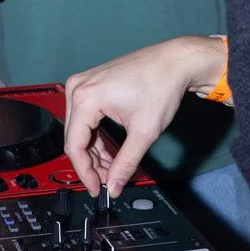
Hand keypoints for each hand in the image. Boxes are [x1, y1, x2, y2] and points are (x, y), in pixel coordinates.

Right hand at [63, 36, 225, 197]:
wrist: (175, 61)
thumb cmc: (161, 85)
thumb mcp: (144, 132)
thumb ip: (126, 163)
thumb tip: (114, 185)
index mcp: (85, 98)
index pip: (74, 146)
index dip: (85, 173)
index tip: (97, 189)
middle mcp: (78, 88)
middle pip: (74, 138)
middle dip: (91, 163)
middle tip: (108, 181)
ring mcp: (83, 84)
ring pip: (79, 129)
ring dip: (94, 151)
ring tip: (112, 168)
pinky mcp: (91, 84)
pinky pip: (85, 117)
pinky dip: (96, 136)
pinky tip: (110, 152)